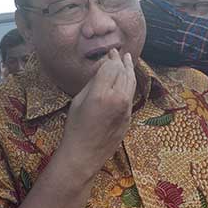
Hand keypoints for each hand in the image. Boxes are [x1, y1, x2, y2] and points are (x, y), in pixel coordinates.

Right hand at [60, 49, 136, 180]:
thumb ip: (92, 83)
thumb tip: (102, 69)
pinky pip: (131, 95)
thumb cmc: (75, 128)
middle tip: (119, 53)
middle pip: (123, 73)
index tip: (109, 52)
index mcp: (100, 95)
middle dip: (121, 61)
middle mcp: (117, 100)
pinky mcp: (129, 117)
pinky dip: (130, 83)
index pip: (111, 67)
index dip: (110, 58)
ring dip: (129, 70)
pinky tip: (127, 79)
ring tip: (128, 60)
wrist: (84, 155)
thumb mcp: (78, 101)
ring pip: (131, 83)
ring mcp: (125, 110)